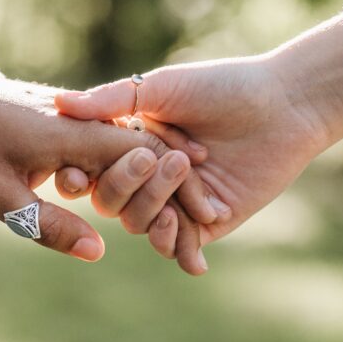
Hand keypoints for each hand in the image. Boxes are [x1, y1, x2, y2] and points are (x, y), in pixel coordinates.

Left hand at [0, 77, 214, 271]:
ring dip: (170, 176)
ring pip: (139, 146)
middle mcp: (86, 122)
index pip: (141, 157)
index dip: (174, 189)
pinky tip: (163, 185)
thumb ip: (50, 224)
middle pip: (151, 152)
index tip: (202, 221)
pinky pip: (120, 143)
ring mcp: (82, 119)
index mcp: (73, 135)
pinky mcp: (76, 122)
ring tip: (199, 209)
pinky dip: (145, 165)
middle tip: (213, 223)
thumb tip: (99, 252)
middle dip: (184, 187)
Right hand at [54, 53, 333, 256]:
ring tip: (181, 193)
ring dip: (155, 213)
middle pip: (113, 201)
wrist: (282, 106)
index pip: (92, 169)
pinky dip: (180, 250)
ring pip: (142, 224)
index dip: (81, 176)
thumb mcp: (162, 88)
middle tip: (167, 161)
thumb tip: (59, 103)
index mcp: (130, 142)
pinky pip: (181, 245)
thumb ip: (111, 100)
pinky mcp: (208, 222)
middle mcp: (149, 174)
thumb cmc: (221, 87)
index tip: (77, 177)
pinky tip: (189, 254)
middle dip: (130, 187)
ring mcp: (177, 200)